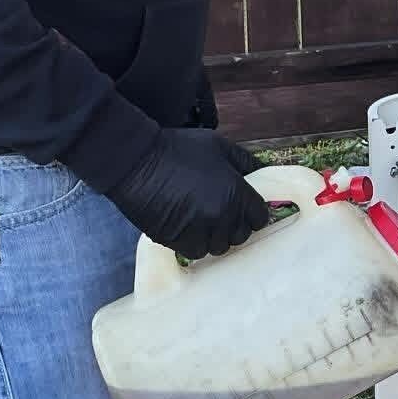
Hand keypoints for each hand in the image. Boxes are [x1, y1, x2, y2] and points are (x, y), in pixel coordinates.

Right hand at [107, 129, 269, 258]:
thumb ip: (245, 162)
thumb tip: (262, 172)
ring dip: (213, 236)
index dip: (252, 212)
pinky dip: (194, 243)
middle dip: (234, 225)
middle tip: (220, 212)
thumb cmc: (177, 149)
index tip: (243, 208)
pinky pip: (196, 252)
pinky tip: (188, 227)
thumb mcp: (219, 146)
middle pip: (241, 235)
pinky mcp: (177, 241)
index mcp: (236, 193)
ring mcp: (199, 231)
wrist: (135, 161)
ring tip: (202, 220)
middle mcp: (221, 216)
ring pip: (218, 247)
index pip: (259, 217)